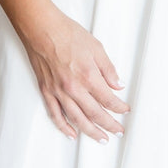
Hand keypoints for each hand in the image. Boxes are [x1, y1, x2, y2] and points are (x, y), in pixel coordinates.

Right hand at [24, 4, 129, 142]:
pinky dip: (64, 127)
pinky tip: (72, 134)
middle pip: (95, 114)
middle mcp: (74, 88)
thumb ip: (108, 68)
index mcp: (88, 75)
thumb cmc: (67, 33)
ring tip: (101, 139)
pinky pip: (55, 115)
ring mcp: (59, 92)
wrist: (42, 28)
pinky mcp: (46, 91)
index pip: (108, 99)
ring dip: (91, 132)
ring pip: (77, 119)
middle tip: (118, 131)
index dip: (119, 107)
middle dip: (109, 125)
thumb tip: (118, 84)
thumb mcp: (96, 47)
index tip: (125, 110)